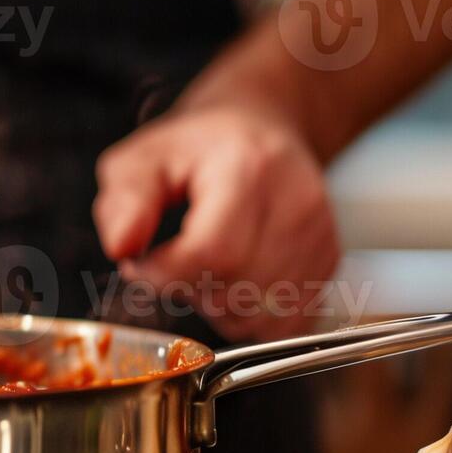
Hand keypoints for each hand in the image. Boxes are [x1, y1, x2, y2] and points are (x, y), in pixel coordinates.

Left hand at [92, 100, 341, 341]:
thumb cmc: (195, 148)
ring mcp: (321, 234)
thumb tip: (121, 248)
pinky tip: (232, 281)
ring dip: (218, 307)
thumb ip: (124, 201)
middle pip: (235, 288)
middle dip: (187, 291)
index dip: (163, 274)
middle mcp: (297, 202)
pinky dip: (249, 316)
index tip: (141, 263)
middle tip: (171, 261)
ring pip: (260, 315)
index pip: (211, 253)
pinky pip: (285, 322)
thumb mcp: (142, 159)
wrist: (259, 130)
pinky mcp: (330, 261)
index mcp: (249, 167)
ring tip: (203, 266)